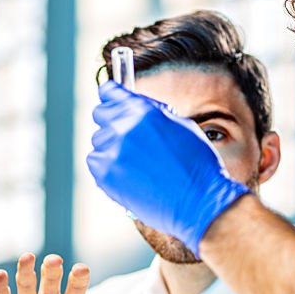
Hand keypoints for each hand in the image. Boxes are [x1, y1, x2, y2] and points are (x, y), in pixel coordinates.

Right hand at [0, 253, 128, 293]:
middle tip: (54, 261)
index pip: (77, 288)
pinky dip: (1, 286)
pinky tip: (1, 276)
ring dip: (26, 269)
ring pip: (26, 283)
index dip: (79, 278)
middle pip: (51, 279)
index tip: (81, 270)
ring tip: (28, 258)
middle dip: (52, 268)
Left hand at [85, 81, 249, 255]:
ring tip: (137, 163)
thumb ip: (152, 113)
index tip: (110, 100)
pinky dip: (108, 167)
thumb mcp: (181, 125)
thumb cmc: (196, 165)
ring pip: (99, 141)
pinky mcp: (104, 175)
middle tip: (130, 139)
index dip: (111, 96)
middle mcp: (122, 127)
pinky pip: (96, 164)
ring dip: (112, 147)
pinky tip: (130, 175)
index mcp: (142, 110)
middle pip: (101, 115)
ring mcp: (111, 151)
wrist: (198, 201)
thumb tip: (136, 107)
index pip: (110, 92)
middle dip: (113, 122)